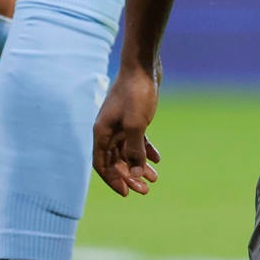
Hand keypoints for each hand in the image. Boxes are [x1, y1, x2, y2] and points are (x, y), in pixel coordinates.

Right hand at [93, 64, 162, 197]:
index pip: (102, 164)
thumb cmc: (136, 93)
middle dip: (129, 176)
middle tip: (145, 190)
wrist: (143, 65)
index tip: (126, 193)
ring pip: (127, 151)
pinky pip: (136, 140)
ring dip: (139, 166)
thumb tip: (136, 175)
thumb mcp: (136, 125)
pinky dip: (145, 150)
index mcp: (102, 132)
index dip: (113, 180)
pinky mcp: (132, 117)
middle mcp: (108, 130)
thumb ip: (135, 151)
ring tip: (154, 179)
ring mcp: (120, 123)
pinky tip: (157, 160)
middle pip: (115, 161)